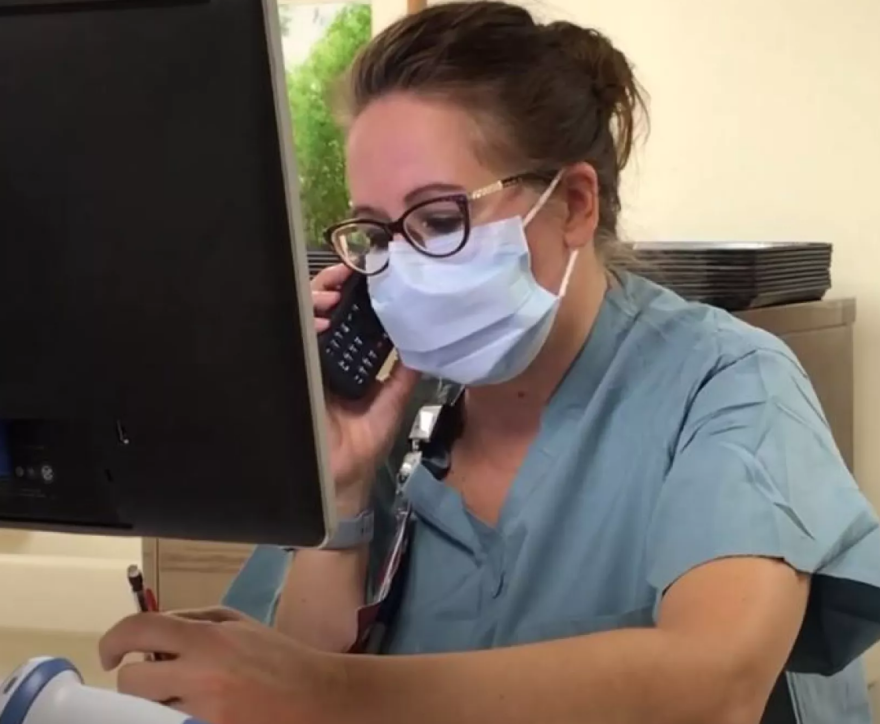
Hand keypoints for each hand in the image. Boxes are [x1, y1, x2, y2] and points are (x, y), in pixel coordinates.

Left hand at [99, 608, 346, 723]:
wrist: (316, 697)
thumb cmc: (277, 656)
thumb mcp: (238, 623)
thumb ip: (194, 620)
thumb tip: (153, 631)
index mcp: (206, 637)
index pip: (139, 630)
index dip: (113, 641)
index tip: (110, 655)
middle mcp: (198, 674)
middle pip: (132, 681)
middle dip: (136, 680)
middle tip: (155, 679)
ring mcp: (202, 711)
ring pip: (147, 711)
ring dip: (156, 704)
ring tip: (183, 697)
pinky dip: (175, 717)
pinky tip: (195, 710)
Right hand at [312, 264, 419, 511]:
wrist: (344, 476)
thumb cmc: (365, 443)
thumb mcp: (392, 402)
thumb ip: (405, 375)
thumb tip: (428, 347)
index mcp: (347, 359)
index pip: (346, 315)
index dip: (352, 293)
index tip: (367, 276)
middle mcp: (324, 356)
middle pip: (321, 308)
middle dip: (331, 285)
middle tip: (347, 276)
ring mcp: (306, 364)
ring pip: (302, 318)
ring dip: (316, 299)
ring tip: (333, 296)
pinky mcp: (293, 375)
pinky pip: (293, 344)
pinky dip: (304, 328)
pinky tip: (319, 323)